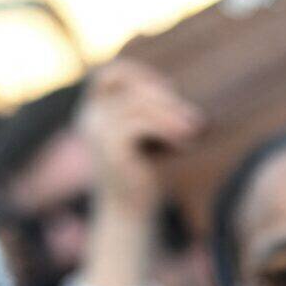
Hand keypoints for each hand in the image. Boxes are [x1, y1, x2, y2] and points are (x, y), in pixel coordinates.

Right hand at [78, 59, 200, 220]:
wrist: (129, 212)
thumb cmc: (144, 172)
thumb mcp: (147, 135)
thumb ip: (149, 109)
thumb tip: (172, 86)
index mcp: (95, 111)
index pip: (110, 73)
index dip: (141, 74)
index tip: (171, 92)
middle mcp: (90, 117)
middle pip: (130, 87)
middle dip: (166, 99)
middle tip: (195, 119)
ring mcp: (97, 132)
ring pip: (137, 105)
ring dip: (171, 114)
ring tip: (195, 131)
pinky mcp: (110, 149)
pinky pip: (140, 124)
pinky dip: (167, 129)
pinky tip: (185, 144)